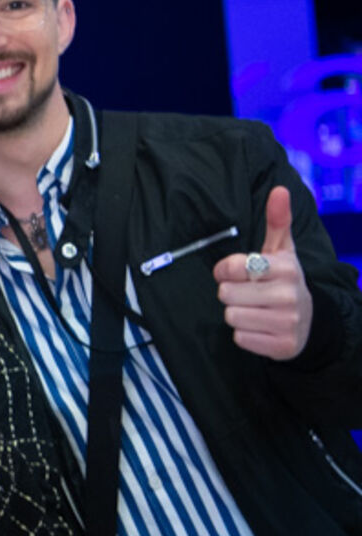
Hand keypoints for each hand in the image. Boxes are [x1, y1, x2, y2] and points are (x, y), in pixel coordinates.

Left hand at [212, 186, 311, 360]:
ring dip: (238, 314)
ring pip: (231, 316)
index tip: (238, 273)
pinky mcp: (282, 345)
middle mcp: (289, 294)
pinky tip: (261, 328)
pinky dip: (245, 335)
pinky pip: (240, 338)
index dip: (226, 271)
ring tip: (256, 310)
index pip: (231, 267)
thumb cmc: (284, 281)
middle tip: (250, 294)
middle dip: (232, 294)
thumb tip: (279, 190)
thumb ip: (277, 221)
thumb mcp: (281, 251)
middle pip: (226, 294)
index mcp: (285, 268)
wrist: (309, 321)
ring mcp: (287, 321)